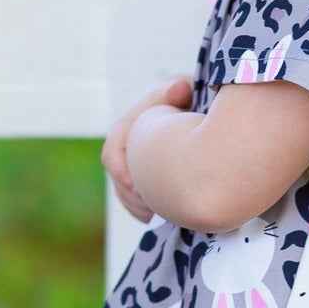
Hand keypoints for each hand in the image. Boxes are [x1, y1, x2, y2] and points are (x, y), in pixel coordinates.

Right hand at [102, 77, 192, 221]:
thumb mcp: (185, 88)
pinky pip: (141, 203)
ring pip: (128, 195)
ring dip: (142, 208)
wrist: (196, 104)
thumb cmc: (190, 95)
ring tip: (163, 217)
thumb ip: (178, 91)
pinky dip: (151, 212)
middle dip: (135, 199)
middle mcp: (126, 148)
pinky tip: (170, 219)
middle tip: (155, 211)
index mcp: (128, 126)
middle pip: (118, 181)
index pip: (112, 154)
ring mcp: (134, 165)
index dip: (123, 173)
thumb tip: (178, 89)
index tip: (140, 189)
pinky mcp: (145, 179)